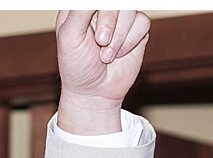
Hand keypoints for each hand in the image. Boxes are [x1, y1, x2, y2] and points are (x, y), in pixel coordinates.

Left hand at [54, 10, 150, 134]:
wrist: (94, 93)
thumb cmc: (77, 66)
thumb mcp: (70, 37)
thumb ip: (80, 10)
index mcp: (81, 6)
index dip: (102, 10)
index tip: (96, 31)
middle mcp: (101, 8)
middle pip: (116, 0)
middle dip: (109, 21)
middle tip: (100, 42)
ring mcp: (120, 18)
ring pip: (130, 9)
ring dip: (119, 37)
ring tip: (106, 55)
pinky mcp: (136, 30)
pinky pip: (142, 22)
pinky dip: (130, 41)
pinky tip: (119, 54)